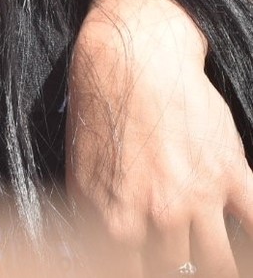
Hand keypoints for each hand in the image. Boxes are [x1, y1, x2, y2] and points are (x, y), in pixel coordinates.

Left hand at [67, 0, 252, 276]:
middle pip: (177, 268)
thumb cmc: (101, 107)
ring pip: (220, 260)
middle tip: (181, 258)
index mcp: (116, 218)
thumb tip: (96, 240)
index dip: (142, 269)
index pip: (131, 270)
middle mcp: (158, 215)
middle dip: (179, 265)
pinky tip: (247, 238)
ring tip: (220, 259)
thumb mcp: (80, 166)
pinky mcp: (231, 174)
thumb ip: (92, 211)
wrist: (133, 60)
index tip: (151, 265)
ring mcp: (198, 198)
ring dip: (219, 262)